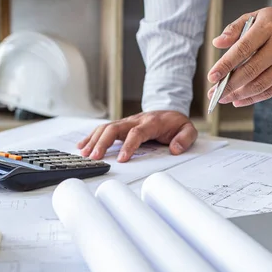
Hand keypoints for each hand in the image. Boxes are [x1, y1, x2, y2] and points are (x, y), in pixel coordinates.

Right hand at [77, 111, 196, 161]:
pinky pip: (104, 129)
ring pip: (106, 128)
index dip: (128, 145)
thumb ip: (185, 138)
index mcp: (151, 122)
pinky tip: (82, 146)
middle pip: (114, 128)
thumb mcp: (189, 129)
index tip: (122, 159)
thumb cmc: (176, 123)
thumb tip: (175, 149)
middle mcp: (135, 120)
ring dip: (94, 140)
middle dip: (103, 142)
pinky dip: (91, 136)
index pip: (136, 132)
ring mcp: (126, 122)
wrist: (170, 112)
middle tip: (95, 157)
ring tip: (84, 154)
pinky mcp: (121, 125)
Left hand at [208, 5, 271, 106]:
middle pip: (251, 70)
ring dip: (239, 94)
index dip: (225, 65)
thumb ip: (235, 28)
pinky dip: (254, 98)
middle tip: (214, 93)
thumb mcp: (257, 16)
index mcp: (268, 27)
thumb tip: (217, 43)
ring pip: (261, 84)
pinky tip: (240, 100)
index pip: (243, 49)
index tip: (212, 77)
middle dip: (229, 85)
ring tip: (224, 98)